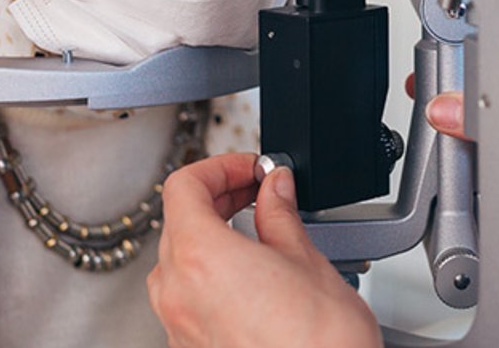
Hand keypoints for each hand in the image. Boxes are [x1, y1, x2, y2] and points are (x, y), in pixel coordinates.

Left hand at [147, 153, 381, 347]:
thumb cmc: (321, 345)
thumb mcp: (307, 260)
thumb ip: (280, 215)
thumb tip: (274, 189)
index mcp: (200, 258)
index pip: (184, 186)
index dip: (220, 167)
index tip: (250, 169)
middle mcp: (178, 294)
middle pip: (177, 222)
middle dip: (218, 199)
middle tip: (258, 191)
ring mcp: (180, 327)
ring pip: (177, 263)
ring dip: (210, 237)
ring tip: (256, 233)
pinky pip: (188, 300)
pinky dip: (212, 277)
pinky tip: (251, 276)